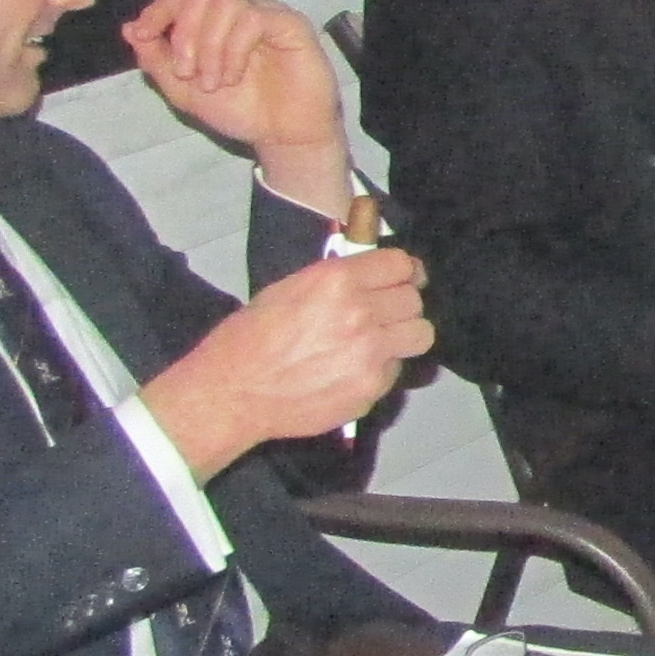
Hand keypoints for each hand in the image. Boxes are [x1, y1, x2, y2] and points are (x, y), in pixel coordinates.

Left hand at [123, 0, 354, 217]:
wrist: (281, 136)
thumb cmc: (240, 110)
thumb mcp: (184, 90)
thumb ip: (157, 60)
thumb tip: (129, 29)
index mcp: (215, 20)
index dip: (159, 10)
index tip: (143, 35)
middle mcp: (241, 8)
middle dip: (185, 32)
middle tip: (185, 71)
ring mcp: (267, 13)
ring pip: (226, 3)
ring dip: (209, 46)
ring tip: (213, 82)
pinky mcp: (291, 24)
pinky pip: (254, 18)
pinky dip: (234, 49)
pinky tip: (234, 77)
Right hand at [140, 250, 427, 475]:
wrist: (234, 392)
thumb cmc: (251, 336)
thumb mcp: (289, 289)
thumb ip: (336, 281)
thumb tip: (368, 276)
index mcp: (338, 280)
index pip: (401, 263)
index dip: (405, 271)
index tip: (404, 279)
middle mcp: (361, 312)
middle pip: (414, 300)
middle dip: (401, 304)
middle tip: (384, 313)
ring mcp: (371, 352)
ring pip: (420, 334)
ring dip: (404, 335)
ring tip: (382, 341)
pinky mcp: (372, 386)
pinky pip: (395, 370)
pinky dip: (381, 369)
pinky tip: (353, 371)